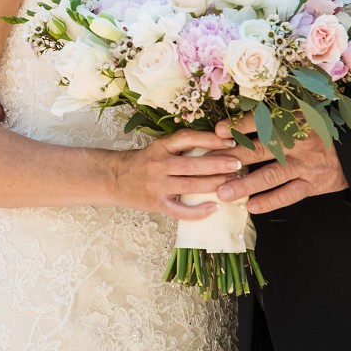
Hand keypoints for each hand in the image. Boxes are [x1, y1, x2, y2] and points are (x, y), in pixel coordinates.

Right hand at [106, 129, 242, 219]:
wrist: (112, 178)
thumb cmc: (141, 162)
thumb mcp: (158, 147)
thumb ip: (181, 147)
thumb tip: (217, 146)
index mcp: (160, 147)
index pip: (187, 138)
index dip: (209, 139)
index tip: (229, 142)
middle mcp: (158, 165)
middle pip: (193, 165)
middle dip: (218, 164)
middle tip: (238, 164)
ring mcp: (157, 186)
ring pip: (191, 186)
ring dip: (214, 184)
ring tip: (233, 182)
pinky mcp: (156, 204)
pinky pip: (180, 210)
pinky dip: (198, 211)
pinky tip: (214, 209)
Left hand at [214, 116, 348, 213]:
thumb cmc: (320, 132)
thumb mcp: (303, 115)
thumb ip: (275, 116)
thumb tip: (237, 122)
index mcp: (295, 121)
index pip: (263, 122)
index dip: (240, 127)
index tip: (218, 131)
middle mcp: (298, 143)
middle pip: (260, 150)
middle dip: (232, 158)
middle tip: (209, 166)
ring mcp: (305, 166)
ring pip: (271, 175)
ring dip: (245, 184)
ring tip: (223, 193)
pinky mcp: (312, 185)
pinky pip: (289, 194)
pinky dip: (270, 201)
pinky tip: (251, 206)